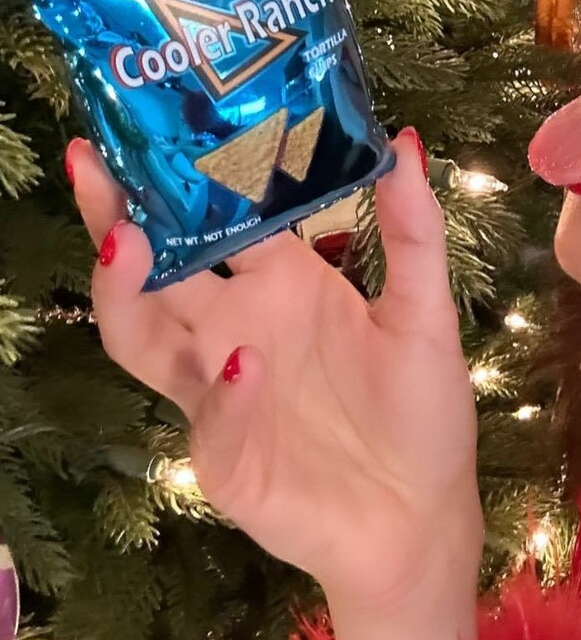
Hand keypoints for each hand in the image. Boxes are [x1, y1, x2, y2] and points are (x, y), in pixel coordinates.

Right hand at [68, 130, 483, 611]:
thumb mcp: (425, 312)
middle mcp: (235, 327)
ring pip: (143, 336)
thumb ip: (412, 231)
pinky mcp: (226, 458)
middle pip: (157, 266)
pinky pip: (210, 417)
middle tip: (95, 164)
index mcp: (279, 283)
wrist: (423, 520)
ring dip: (129, 291)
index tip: (155, 119)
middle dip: (119, 216)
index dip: (184, 175)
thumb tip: (402, 139)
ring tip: (130, 244)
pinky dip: (226, 391)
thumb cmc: (422, 414)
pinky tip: (247, 362)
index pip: (215, 217)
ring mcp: (220, 392)